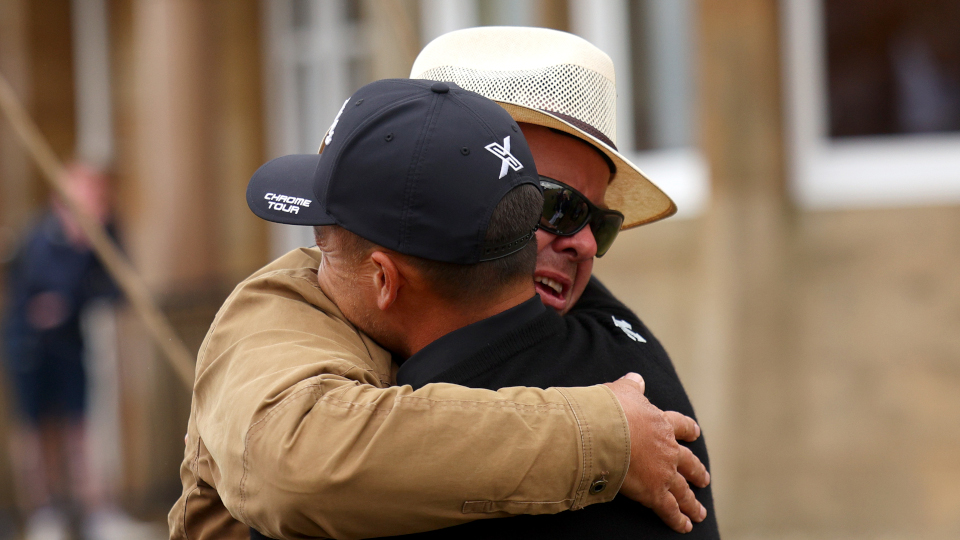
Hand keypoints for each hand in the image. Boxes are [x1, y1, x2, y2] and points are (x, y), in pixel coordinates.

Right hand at [604, 373, 709, 532]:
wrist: (605, 432)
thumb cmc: (610, 410)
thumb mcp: (622, 392)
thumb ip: (632, 387)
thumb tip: (636, 378)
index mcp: (661, 424)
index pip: (680, 426)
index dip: (688, 430)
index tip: (695, 433)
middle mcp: (668, 449)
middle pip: (688, 462)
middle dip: (697, 472)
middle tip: (705, 479)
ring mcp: (664, 472)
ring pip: (683, 490)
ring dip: (692, 502)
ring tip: (700, 512)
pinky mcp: (655, 492)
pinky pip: (669, 509)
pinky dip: (678, 519)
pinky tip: (685, 527)